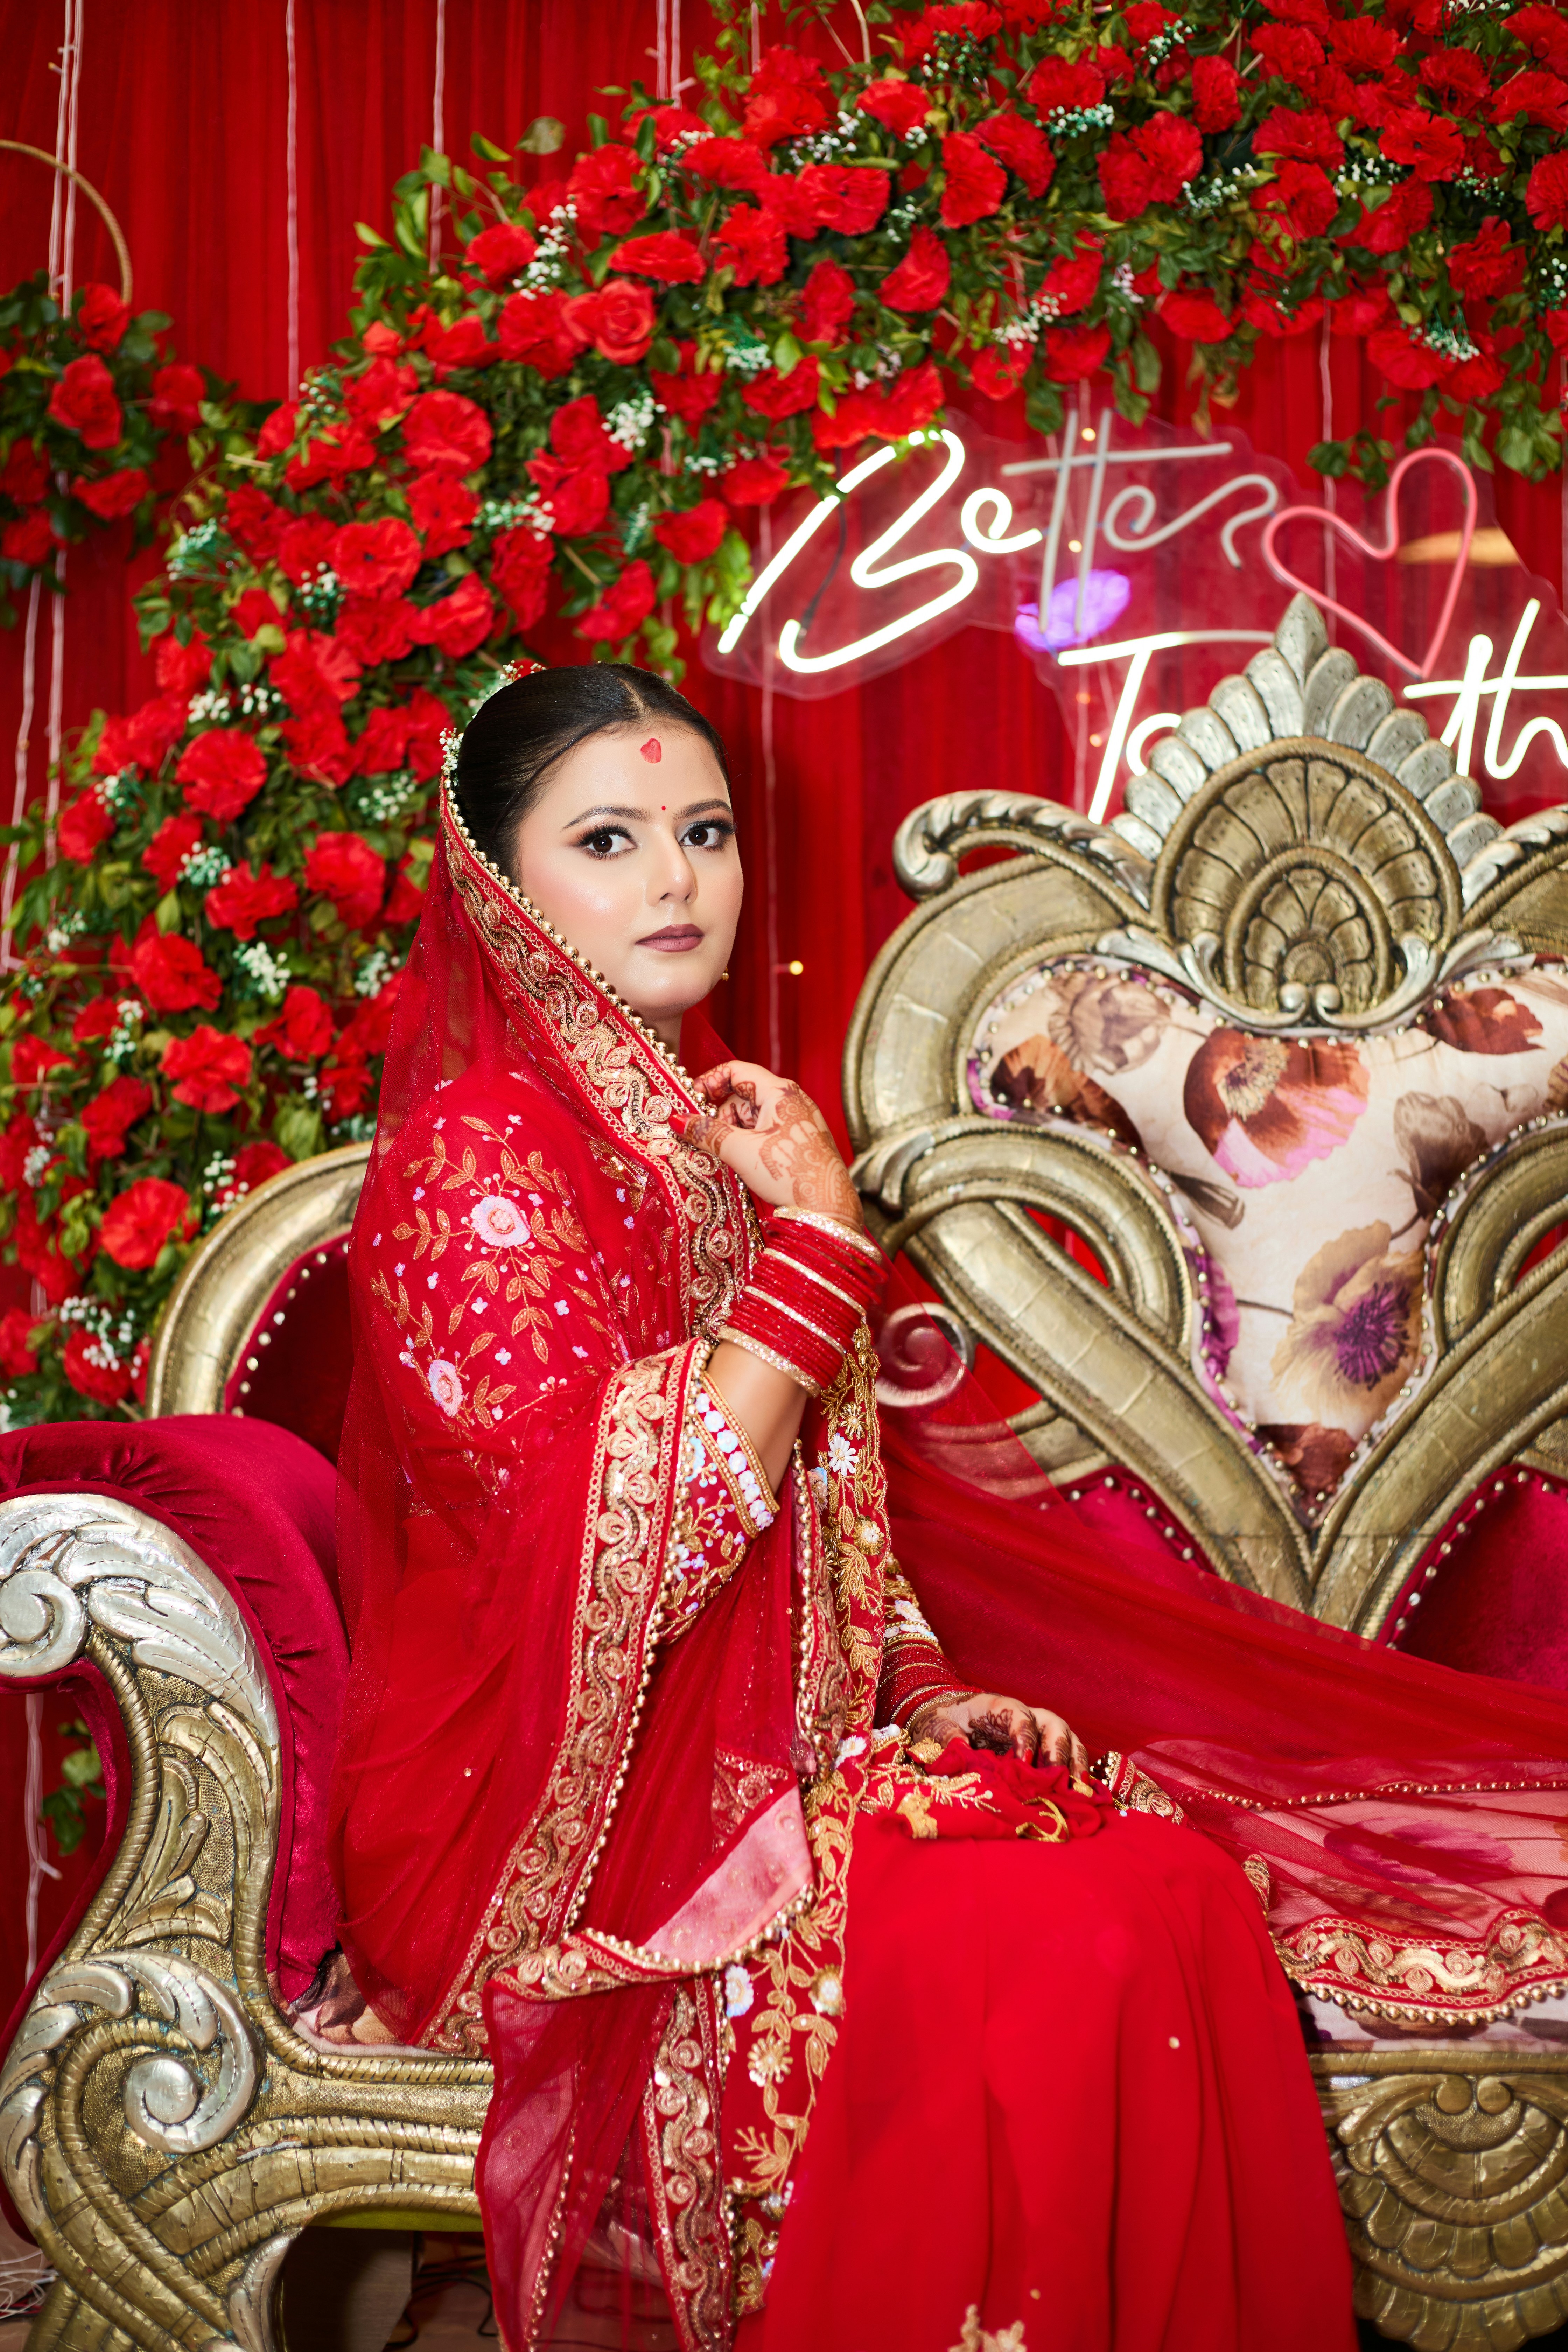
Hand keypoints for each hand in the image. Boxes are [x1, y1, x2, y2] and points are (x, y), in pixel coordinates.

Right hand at [683, 1060, 861, 1226]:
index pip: (736, 1070)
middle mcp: (791, 1099)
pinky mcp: (798, 1139)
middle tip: (704, 1136)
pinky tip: (740, 1160)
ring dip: (732, 1131)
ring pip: (752, 1116)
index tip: (691, 1101)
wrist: (827, 1206)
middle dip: (720, 1114)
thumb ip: (707, 1132)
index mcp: (780, 1091)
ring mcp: (796, 1119)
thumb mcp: (740, 1151)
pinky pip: (764, 1131)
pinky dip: (747, 1141)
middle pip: (743, 1095)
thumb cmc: (789, 1173)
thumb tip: (679, 1120)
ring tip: (725, 1154)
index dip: (710, 1082)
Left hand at [909, 1689, 1090, 1775]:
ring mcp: (1035, 1732)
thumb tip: (961, 1750)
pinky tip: (1080, 1790)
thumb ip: (947, 1737)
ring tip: (1079, 1786)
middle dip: (1059, 1749)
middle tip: (1060, 1775)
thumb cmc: (943, 1720)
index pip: (1019, 1715)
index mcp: (997, 1708)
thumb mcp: (937, 1726)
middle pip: (1051, 1724)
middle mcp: (1023, 1716)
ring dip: (1075, 1760)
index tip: (1023, 1761)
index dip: (1025, 1736)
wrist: (947, 1718)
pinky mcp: (1040, 1748)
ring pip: (1065, 1738)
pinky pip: (1066, 1754)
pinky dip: (1075, 1770)